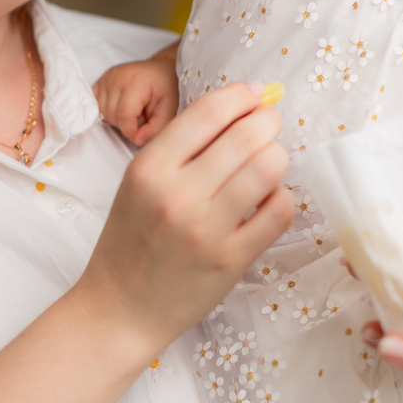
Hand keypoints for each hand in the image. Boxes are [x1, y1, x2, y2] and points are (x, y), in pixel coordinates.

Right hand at [75, 82, 293, 348]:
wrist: (120, 308)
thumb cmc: (132, 240)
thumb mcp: (140, 182)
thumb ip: (182, 148)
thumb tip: (240, 108)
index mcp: (150, 167)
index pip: (209, 111)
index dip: (242, 95)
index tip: (256, 94)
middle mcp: (177, 194)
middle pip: (246, 135)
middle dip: (268, 121)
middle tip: (270, 125)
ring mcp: (206, 229)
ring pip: (268, 167)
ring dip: (277, 157)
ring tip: (270, 162)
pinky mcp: (230, 259)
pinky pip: (278, 211)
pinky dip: (282, 197)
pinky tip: (270, 199)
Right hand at [93, 56, 179, 145]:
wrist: (160, 71)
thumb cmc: (166, 88)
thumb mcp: (170, 109)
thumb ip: (156, 128)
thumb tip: (137, 141)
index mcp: (136, 81)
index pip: (124, 116)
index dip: (132, 131)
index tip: (142, 132)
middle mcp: (117, 77)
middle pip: (112, 116)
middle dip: (127, 124)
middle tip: (143, 115)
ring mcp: (106, 78)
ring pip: (104, 113)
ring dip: (118, 118)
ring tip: (134, 109)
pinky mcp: (99, 81)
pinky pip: (96, 106)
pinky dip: (108, 111)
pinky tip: (122, 105)